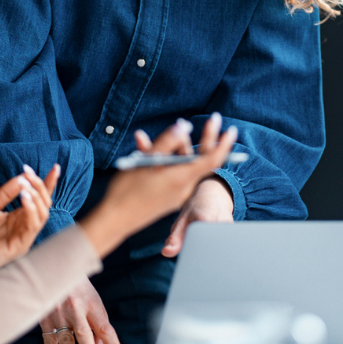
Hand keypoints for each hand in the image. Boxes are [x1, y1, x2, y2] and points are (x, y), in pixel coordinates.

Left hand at [0, 164, 59, 290]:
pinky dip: (32, 210)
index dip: (48, 183)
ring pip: (43, 214)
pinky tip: (25, 198)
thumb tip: (23, 176)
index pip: (39, 198)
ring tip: (25, 186)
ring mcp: (24, 236)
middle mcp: (25, 225)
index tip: (55, 167)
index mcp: (19, 216)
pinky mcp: (21, 246)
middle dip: (41, 186)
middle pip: (45, 204)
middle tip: (28, 173)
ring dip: (37, 197)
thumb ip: (7, 193)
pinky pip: (33, 226)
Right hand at [40, 277, 124, 343]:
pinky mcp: (45, 319)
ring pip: (65, 341)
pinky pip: (49, 342)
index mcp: (91, 304)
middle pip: (82, 333)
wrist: (57, 271)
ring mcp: (59, 314)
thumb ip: (99, 325)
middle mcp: (75, 309)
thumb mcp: (94, 302)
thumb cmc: (80, 290)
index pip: (104, 327)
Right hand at [79, 113, 237, 259]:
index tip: (228, 128)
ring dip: (171, 150)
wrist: (113, 222)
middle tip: (208, 121)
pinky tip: (143, 152)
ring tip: (142, 141)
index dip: (222, 143)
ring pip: (182, 165)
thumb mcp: (145, 161)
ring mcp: (176, 195)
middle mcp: (183, 188)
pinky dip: (165, 161)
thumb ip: (166, 142)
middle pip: (198, 160)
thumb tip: (183, 126)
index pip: (211, 159)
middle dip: (199, 140)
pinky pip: (172, 174)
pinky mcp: (168, 198)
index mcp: (180, 179)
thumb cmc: (126, 191)